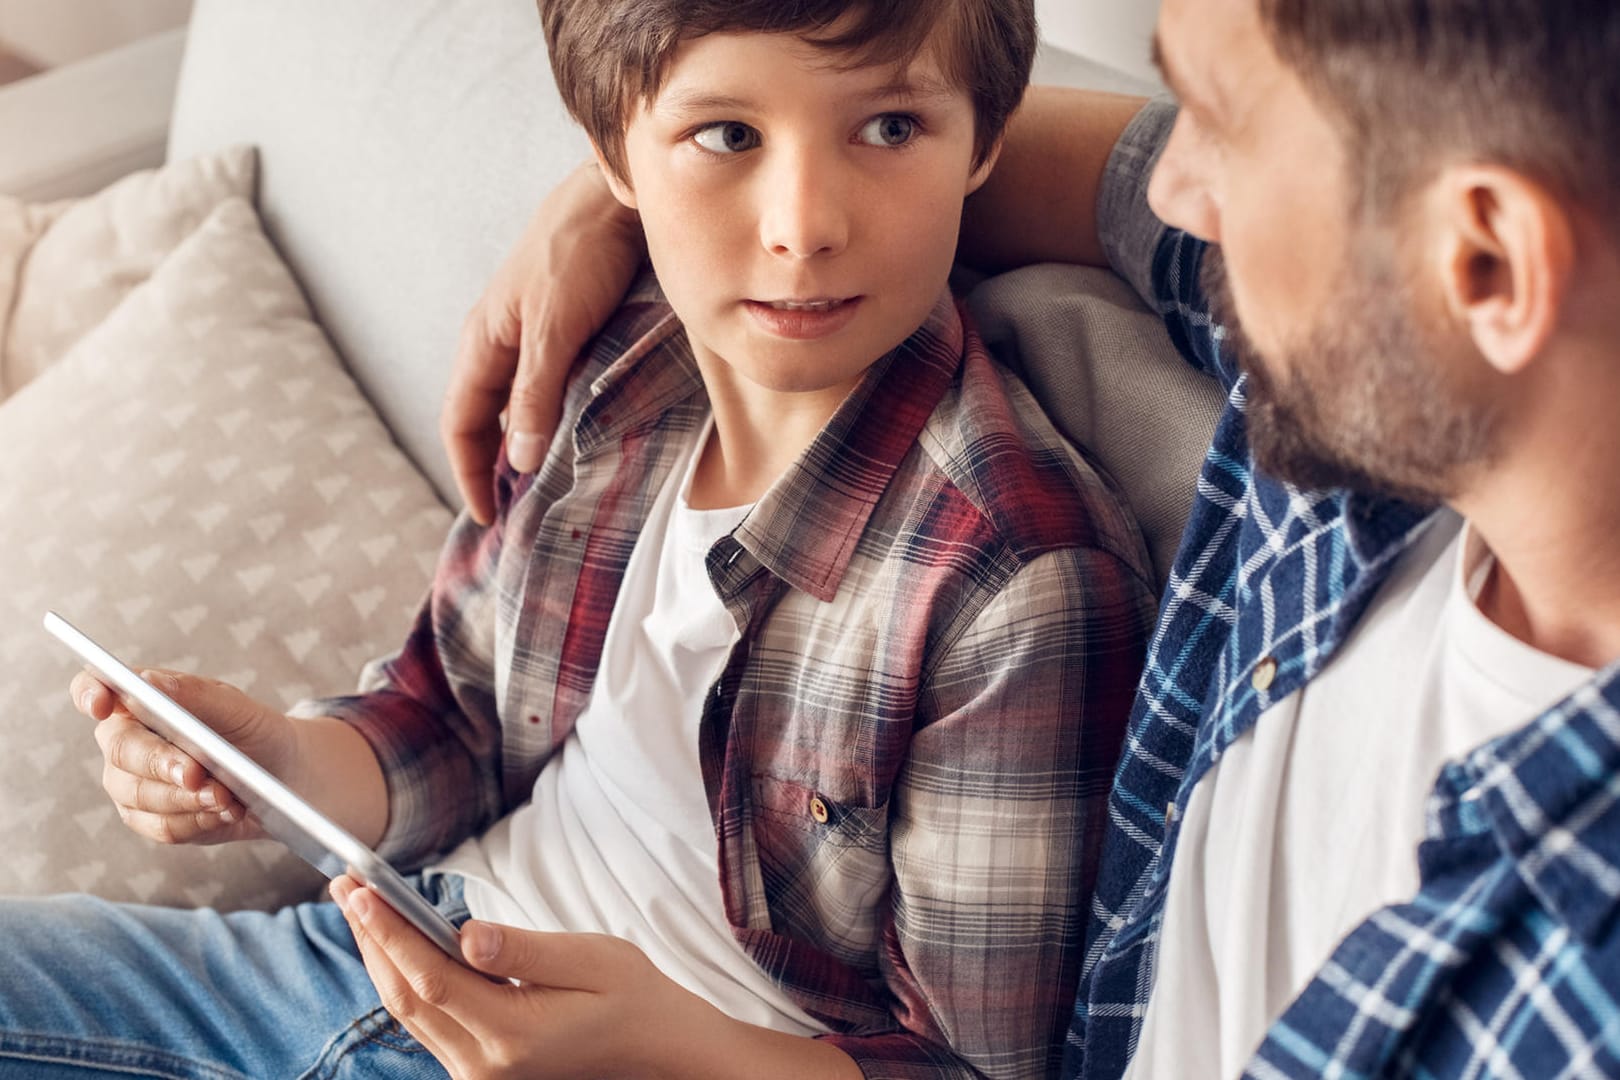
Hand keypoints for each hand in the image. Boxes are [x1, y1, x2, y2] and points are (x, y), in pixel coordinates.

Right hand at [71, 668, 295, 845]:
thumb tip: (148, 682)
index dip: (89, 695)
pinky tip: (225, 812)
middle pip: (122, 752)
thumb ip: (192, 694)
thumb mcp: (234, 707)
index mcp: (139, 702)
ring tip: (226, 796)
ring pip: (140, 796)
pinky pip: (162, 827)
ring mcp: (132, 784)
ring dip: (188, 799)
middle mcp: (126, 743)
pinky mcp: (150, 820)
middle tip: (196, 772)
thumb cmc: (252, 731)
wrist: (281, 775)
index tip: (102, 705)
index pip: (93, 690)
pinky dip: (197, 821)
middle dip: (162, 763)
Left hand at [331, 875, 717, 1079]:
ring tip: (358, 905)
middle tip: (344, 884)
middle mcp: (484, 1065)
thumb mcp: (590, 958)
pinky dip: (402, 977)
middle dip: (370, 937)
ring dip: (379, 956)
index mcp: (513, 1034)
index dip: (389, 933)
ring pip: (407, 1011)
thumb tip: (465, 935)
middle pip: (405, 997)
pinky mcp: (476, 1068)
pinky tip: (392, 942)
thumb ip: (524, 949)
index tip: (360, 890)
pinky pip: (424, 1020)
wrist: (653, 1048)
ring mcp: (477, 1073)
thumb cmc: (629, 996)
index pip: (431, 979)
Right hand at [443, 160, 644, 524]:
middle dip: (494, 469)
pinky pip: (552, 389)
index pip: (460, 424)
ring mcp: (534, 336)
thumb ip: (534, 393)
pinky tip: (581, 441)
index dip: (469, 474)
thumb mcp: (553, 329)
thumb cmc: (579, 252)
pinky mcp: (569, 330)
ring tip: (550, 490)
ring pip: (519, 407)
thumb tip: (516, 460)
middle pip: (485, 421)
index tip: (490, 519)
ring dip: (527, 447)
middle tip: (520, 517)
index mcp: (483, 342)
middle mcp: (501, 342)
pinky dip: (557, 422)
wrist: (617, 197)